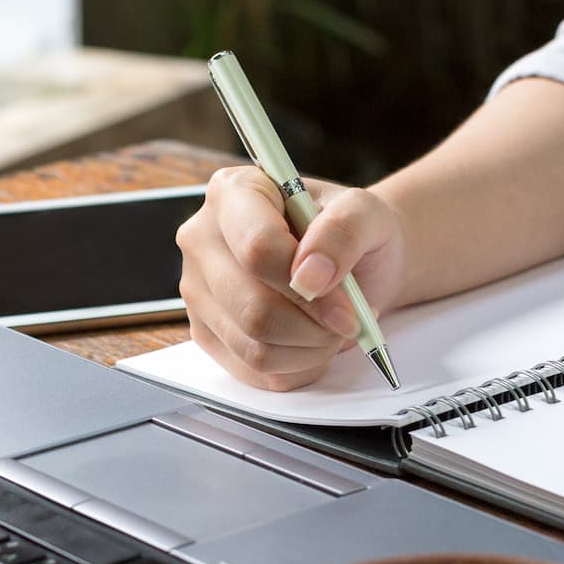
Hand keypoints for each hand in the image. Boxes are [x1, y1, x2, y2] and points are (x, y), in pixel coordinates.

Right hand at [176, 167, 406, 389]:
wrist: (350, 261)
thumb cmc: (350, 232)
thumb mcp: (366, 213)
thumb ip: (343, 231)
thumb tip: (310, 275)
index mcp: (233, 192)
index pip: (257, 249)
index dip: (307, 289)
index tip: (348, 306)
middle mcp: (203, 239)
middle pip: (252, 308)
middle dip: (314, 326)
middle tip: (349, 320)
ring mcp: (198, 290)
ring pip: (253, 347)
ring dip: (309, 348)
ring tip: (334, 327)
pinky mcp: (206, 333)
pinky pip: (254, 371)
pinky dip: (297, 366)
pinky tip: (313, 341)